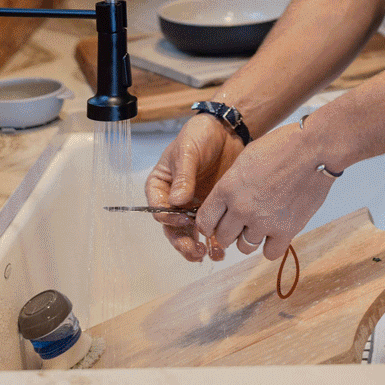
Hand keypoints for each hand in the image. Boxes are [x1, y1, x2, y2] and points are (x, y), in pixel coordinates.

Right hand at [145, 114, 244, 262]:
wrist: (226, 130)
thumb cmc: (200, 135)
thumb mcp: (188, 150)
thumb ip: (183, 176)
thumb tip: (177, 202)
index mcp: (161, 186)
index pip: (158, 208)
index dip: (169, 217)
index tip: (184, 218)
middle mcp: (173, 200)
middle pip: (172, 227)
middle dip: (182, 242)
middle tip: (194, 250)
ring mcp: (192, 206)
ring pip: (189, 234)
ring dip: (196, 247)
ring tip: (208, 254)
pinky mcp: (211, 208)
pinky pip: (209, 229)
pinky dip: (213, 241)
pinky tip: (221, 249)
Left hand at [194, 120, 334, 262]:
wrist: (313, 148)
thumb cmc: (281, 146)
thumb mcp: (246, 158)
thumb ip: (232, 183)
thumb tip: (227, 201)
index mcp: (227, 188)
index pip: (205, 221)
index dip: (209, 224)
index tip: (216, 223)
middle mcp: (241, 208)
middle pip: (223, 238)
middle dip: (230, 231)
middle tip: (241, 222)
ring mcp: (263, 222)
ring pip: (245, 247)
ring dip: (251, 238)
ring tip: (262, 223)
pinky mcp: (286, 230)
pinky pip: (269, 253)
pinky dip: (271, 245)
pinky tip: (276, 232)